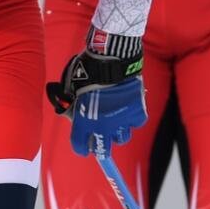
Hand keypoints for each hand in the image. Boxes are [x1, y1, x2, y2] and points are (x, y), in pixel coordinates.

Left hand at [46, 28, 147, 156]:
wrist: (111, 58)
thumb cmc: (88, 70)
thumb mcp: (72, 89)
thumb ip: (72, 106)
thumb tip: (73, 116)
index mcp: (84, 121)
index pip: (80, 145)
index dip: (82, 147)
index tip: (84, 147)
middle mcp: (103, 125)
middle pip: (103, 150)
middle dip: (101, 148)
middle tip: (102, 143)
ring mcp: (121, 120)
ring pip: (121, 138)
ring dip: (117, 132)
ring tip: (116, 123)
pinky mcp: (136, 111)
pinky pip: (136, 122)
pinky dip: (133, 118)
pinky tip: (129, 111)